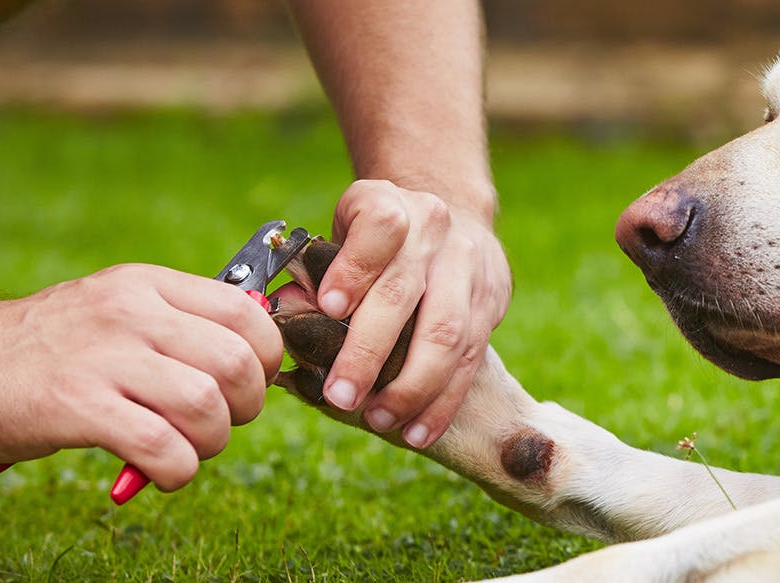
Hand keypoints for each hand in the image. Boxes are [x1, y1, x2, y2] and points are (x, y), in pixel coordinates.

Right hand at [0, 265, 282, 490]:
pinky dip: (178, 470)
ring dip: (211, 442)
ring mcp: (103, 357)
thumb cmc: (52, 347)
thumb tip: (256, 357)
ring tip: (186, 449)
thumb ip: (181, 324)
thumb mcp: (117, 309)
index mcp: (148, 285)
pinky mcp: (76, 406)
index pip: (246, 311)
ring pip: (207, 405)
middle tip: (219, 422)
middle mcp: (130, 313)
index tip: (250, 382)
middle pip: (237, 362)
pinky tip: (160, 471)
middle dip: (246, 406)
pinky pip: (163, 446)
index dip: (266, 357)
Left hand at [314, 179, 510, 448]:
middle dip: (370, 351)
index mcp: (390, 205)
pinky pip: (470, 361)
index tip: (329, 307)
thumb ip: (318, 271)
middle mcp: (435, 232)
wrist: (452, 216)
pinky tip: (417, 430)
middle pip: (406, 293)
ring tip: (380, 419)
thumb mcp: (344, 232)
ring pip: (447, 334)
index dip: (355, 268)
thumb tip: (287, 311)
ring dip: (412, 387)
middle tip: (340, 395)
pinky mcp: (491, 302)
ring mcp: (469, 268)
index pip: (380, 228)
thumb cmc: (379, 238)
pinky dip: (442, 402)